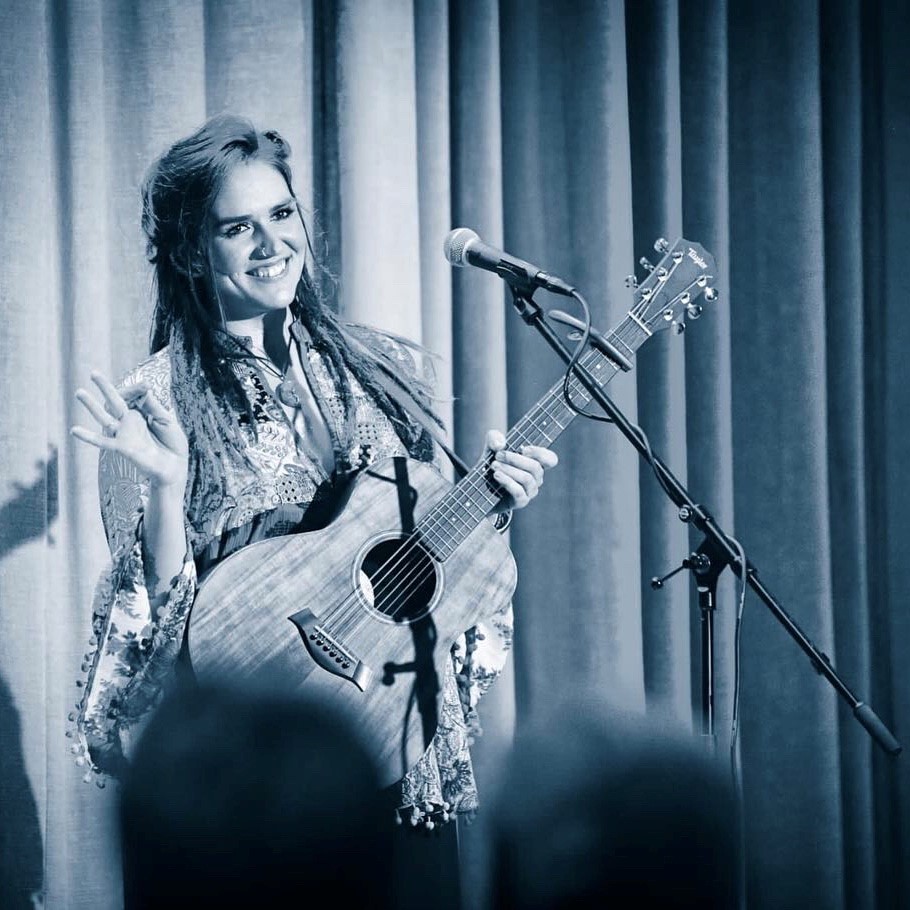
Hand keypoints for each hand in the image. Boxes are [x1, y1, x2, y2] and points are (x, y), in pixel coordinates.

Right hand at [71, 371, 189, 488]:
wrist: (175, 467)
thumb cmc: (172, 443)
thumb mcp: (166, 420)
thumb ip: (154, 406)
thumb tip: (143, 388)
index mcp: (142, 413)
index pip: (133, 396)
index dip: (136, 389)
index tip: (145, 385)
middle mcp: (130, 422)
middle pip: (114, 402)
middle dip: (104, 388)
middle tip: (93, 373)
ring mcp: (124, 434)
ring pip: (104, 417)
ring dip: (91, 406)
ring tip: (79, 392)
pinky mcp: (122, 447)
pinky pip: (102, 442)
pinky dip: (88, 437)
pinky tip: (74, 430)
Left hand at [485, 429, 557, 512]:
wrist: (482, 488)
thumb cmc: (493, 464)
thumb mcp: (491, 447)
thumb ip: (494, 438)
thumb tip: (500, 444)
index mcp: (535, 463)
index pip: (550, 459)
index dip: (541, 453)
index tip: (523, 449)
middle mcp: (536, 478)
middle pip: (535, 467)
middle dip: (515, 459)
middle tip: (498, 455)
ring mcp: (530, 491)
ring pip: (527, 479)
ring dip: (509, 469)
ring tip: (493, 465)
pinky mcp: (520, 501)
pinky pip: (519, 492)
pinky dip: (507, 481)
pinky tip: (497, 475)